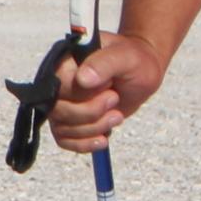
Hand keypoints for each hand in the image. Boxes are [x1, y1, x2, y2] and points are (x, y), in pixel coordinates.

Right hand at [48, 31, 167, 152]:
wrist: (142, 71)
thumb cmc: (134, 59)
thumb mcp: (124, 56)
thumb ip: (103, 64)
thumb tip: (82, 79)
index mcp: (65, 63)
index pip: (59, 88)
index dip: (84, 96)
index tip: (110, 89)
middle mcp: (58, 84)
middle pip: (58, 111)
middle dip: (91, 114)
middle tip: (115, 101)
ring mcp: (63, 104)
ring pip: (62, 129)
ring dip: (93, 129)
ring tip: (116, 116)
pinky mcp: (71, 120)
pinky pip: (65, 140)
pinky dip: (84, 144)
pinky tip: (103, 139)